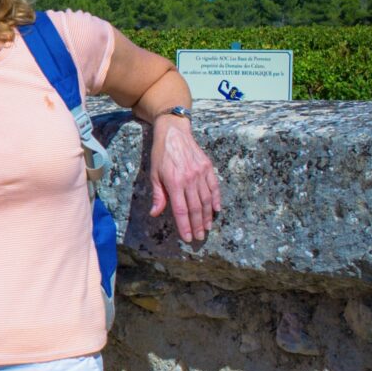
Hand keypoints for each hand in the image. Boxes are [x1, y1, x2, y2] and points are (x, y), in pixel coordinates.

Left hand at [148, 118, 221, 242]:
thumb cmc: (161, 155)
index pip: (181, 210)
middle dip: (198, 225)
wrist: (174, 133)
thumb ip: (158, 196)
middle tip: (200, 237)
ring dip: (207, 216)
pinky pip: (214, 187)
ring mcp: (201, 173)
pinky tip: (217, 210)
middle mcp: (189, 179)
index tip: (188, 237)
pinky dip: (217, 199)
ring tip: (207, 228)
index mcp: (174, 182)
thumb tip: (155, 213)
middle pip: (196, 208)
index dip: (185, 226)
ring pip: (206, 200)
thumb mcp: (154, 175)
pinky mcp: (208, 167)